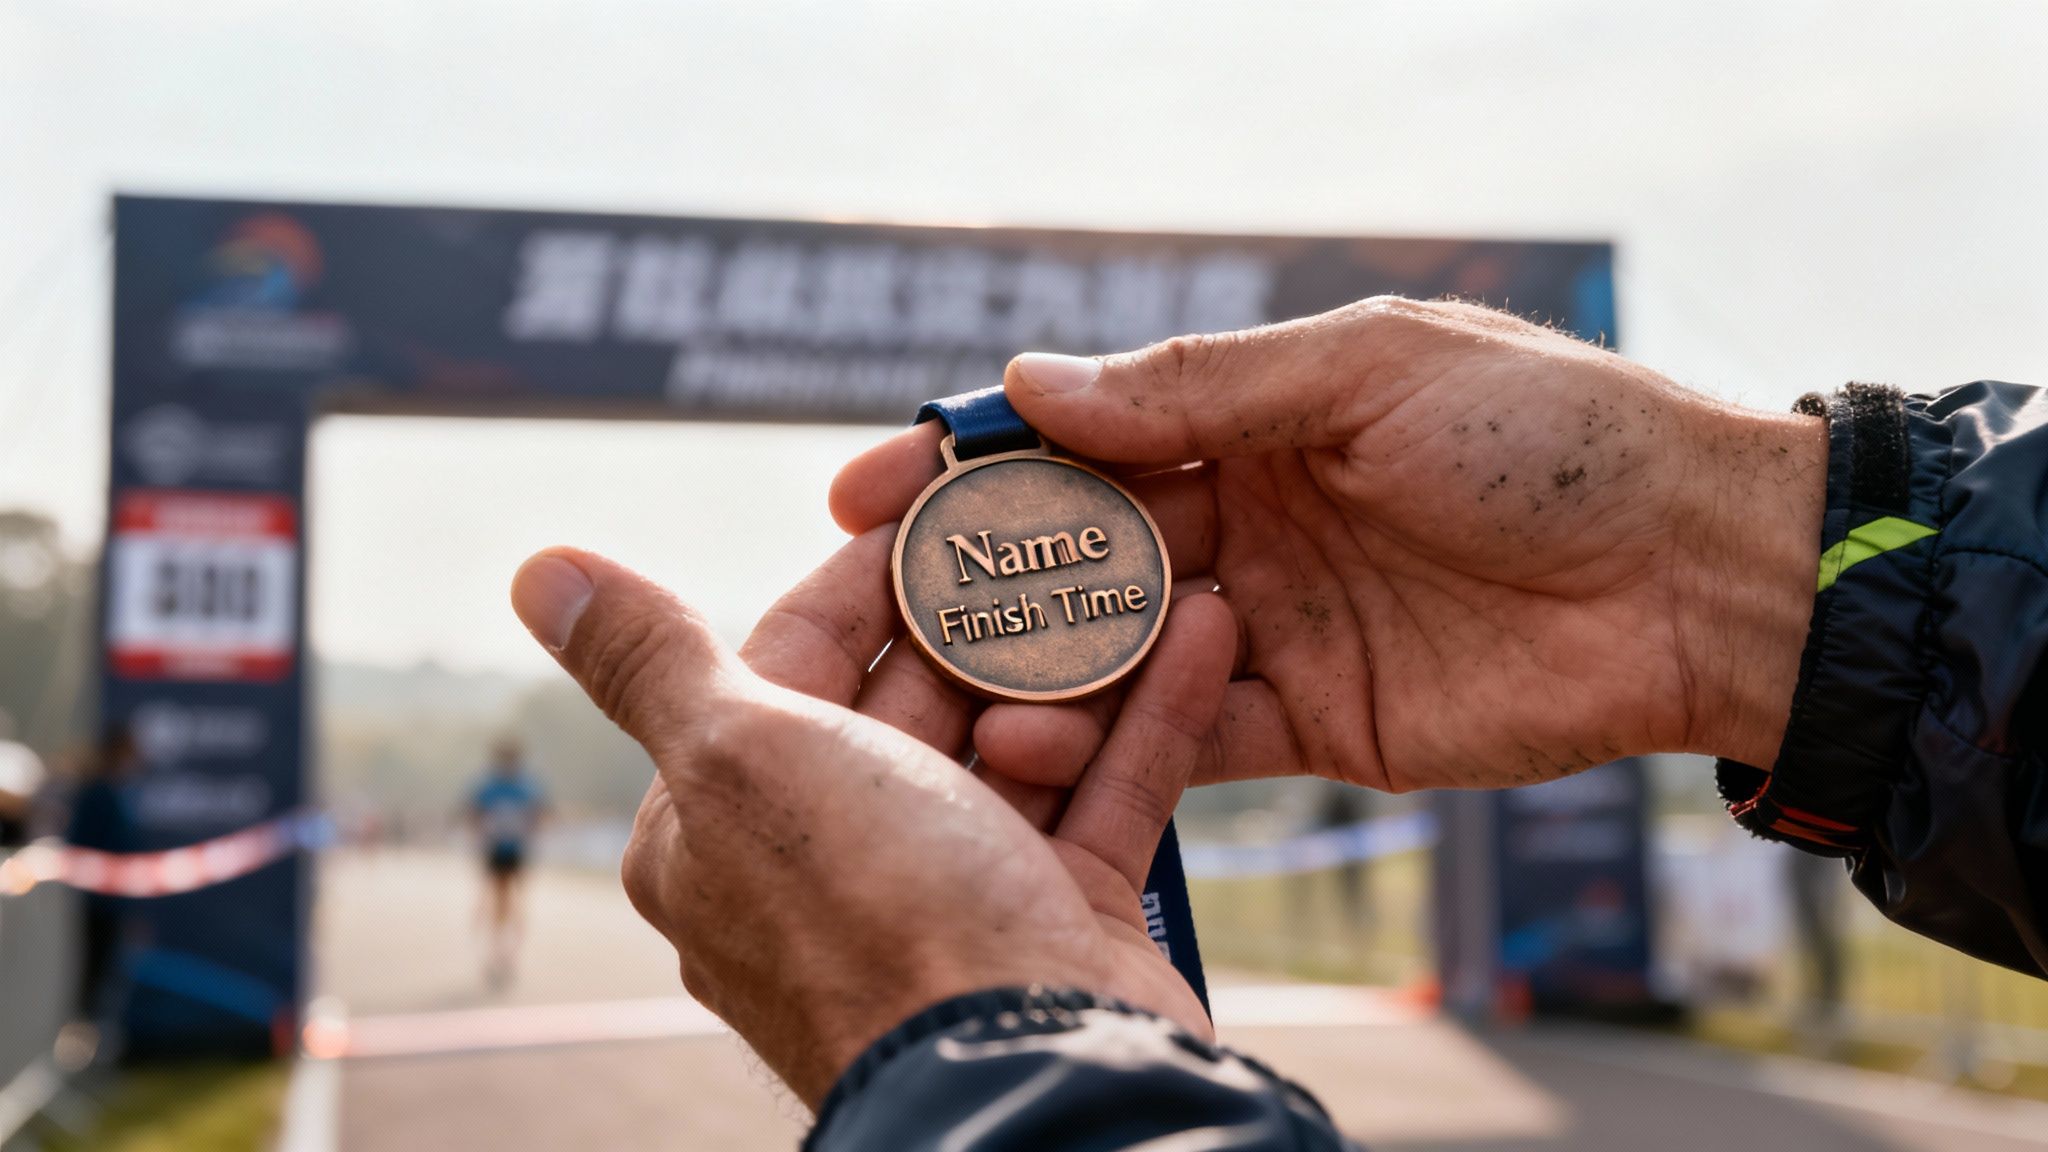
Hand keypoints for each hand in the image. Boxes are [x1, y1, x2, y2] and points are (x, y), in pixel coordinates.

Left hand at [508, 531, 1235, 1106]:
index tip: (938, 491)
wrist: (1032, 1077)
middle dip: (987, 605)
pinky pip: (1110, 788)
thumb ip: (652, 661)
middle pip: (915, 689)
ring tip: (1145, 553)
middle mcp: (837, 855)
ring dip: (1083, 648)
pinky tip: (1200, 626)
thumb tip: (539, 570)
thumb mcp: (741, 759)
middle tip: (1059, 514)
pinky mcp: (1062, 913)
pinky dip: (1153, 710)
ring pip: (1024, 733)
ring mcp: (956, 887)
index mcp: (728, 820)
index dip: (866, 567)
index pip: (792, 652)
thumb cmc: (872, 915)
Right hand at [833, 298, 1826, 790]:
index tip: (866, 487)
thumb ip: (1199, 389)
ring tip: (943, 698)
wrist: (1693, 576)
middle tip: (872, 613)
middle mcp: (1249, 520)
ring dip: (1032, 673)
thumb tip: (1032, 382)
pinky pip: (1186, 736)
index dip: (974, 461)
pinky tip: (1041, 755)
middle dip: (976, 579)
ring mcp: (1272, 625)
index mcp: (1257, 418)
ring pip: (1116, 652)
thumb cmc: (1548, 439)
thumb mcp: (1367, 372)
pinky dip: (1117, 744)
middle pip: (1081, 552)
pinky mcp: (1309, 722)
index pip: (1084, 437)